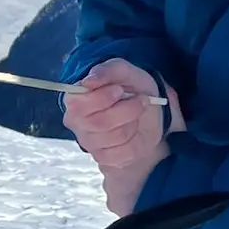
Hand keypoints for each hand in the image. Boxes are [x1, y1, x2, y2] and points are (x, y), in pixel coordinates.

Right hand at [63, 58, 183, 217]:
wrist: (152, 111)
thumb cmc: (134, 89)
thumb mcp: (127, 72)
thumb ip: (109, 70)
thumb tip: (89, 80)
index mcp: (76, 100)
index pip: (77, 104)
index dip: (101, 97)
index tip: (119, 89)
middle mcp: (77, 123)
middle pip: (99, 122)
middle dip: (126, 109)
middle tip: (139, 99)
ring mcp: (89, 143)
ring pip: (114, 136)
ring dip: (133, 122)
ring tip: (136, 113)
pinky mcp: (105, 158)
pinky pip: (122, 152)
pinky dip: (135, 138)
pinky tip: (134, 130)